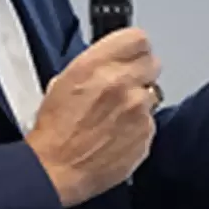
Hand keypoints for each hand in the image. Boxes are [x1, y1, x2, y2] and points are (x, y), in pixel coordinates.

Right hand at [25, 28, 161, 206]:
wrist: (57, 169)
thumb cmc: (55, 129)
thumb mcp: (64, 80)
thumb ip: (96, 64)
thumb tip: (114, 59)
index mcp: (95, 65)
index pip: (138, 39)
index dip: (134, 48)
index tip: (131, 55)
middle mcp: (120, 82)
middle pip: (152, 63)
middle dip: (141, 72)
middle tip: (126, 85)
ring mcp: (137, 109)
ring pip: (152, 93)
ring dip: (139, 101)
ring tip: (116, 116)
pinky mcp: (146, 133)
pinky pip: (150, 121)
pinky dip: (138, 126)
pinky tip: (118, 134)